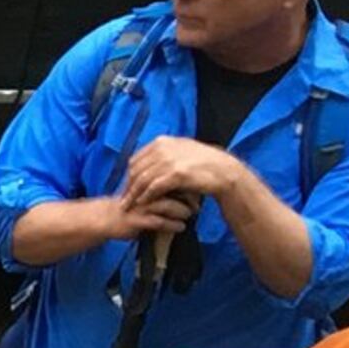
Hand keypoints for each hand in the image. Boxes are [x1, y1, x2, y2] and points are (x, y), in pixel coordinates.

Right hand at [81, 188, 191, 244]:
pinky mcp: (136, 220)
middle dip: (188, 197)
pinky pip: (158, 222)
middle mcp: (144, 191)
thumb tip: (183, 187)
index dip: (187, 183)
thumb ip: (161, 188)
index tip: (199, 190)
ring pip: (166, 205)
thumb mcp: (144, 192)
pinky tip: (180, 227)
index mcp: (147, 181)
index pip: (171, 177)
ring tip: (191, 214)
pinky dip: (171, 224)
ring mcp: (140, 206)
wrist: (104, 218)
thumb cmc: (128, 206)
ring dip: (181, 210)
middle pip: (171, 189)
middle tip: (199, 203)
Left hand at [122, 137, 247, 209]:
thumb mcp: (181, 152)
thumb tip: (147, 161)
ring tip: (128, 206)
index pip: (136, 159)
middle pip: (136, 169)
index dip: (129, 174)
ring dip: (133, 194)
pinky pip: (153, 187)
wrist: (224, 171)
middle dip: (128, 186)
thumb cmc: (203, 164)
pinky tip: (142, 204)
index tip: (127, 187)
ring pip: (142, 179)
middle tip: (124, 199)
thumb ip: (164, 154)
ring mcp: (169, 160)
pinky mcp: (176, 174)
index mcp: (163, 141)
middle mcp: (164, 148)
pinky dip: (145, 196)